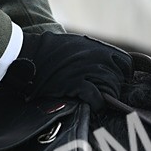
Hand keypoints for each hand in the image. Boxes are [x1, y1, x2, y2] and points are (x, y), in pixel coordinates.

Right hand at [0, 31, 131, 110]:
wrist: (26, 55)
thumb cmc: (48, 50)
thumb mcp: (75, 43)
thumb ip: (92, 52)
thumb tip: (104, 64)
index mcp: (97, 48)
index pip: (124, 63)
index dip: (123, 75)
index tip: (117, 81)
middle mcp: (95, 58)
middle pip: (118, 79)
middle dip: (114, 89)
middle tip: (105, 96)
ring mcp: (86, 71)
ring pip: (110, 89)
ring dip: (107, 99)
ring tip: (99, 103)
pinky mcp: (75, 84)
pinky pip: (97, 98)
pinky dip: (98, 105)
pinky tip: (94, 107)